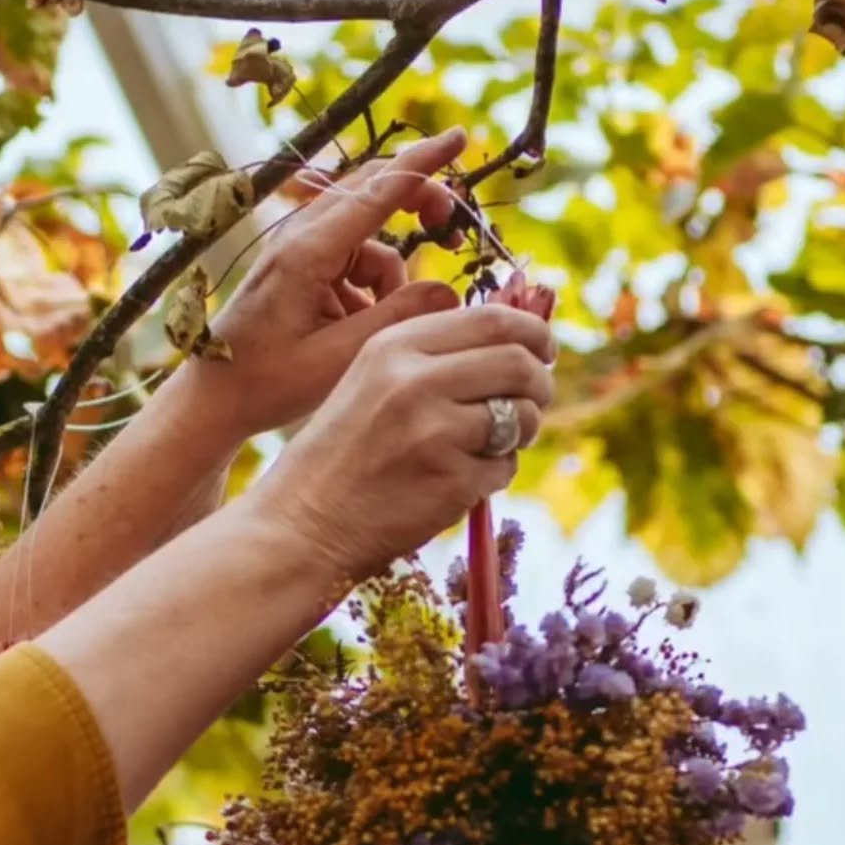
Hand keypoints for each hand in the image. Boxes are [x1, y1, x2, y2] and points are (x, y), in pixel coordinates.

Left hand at [188, 129, 470, 443]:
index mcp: (307, 251)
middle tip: (453, 232)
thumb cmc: (267, 382)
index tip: (460, 138)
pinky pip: (352, 262)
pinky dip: (369, 288)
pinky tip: (358, 328)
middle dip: (419, 206)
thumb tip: (449, 289)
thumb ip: (398, 318)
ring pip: (369, 242)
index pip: (377, 189)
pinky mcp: (300, 268)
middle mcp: (300, 238)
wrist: (213, 398)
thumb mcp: (340, 357)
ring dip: (390, 275)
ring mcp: (299, 251)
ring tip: (383, 324)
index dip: (424, 162)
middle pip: (375, 195)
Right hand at [248, 300, 556, 581]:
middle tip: (535, 399)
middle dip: (539, 383)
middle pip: (520, 363)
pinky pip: (503, 468)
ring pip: (521, 417)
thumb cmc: (340, 454)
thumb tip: (517, 339)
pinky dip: (491, 476)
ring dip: (520, 432)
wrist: (302, 524)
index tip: (541, 350)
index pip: (494, 319)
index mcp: (396, 346)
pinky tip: (454, 483)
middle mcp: (417, 381)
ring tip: (486, 446)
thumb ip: (433, 356)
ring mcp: (437, 433)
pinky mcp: (452, 481)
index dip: (533, 332)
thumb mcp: (371, 381)